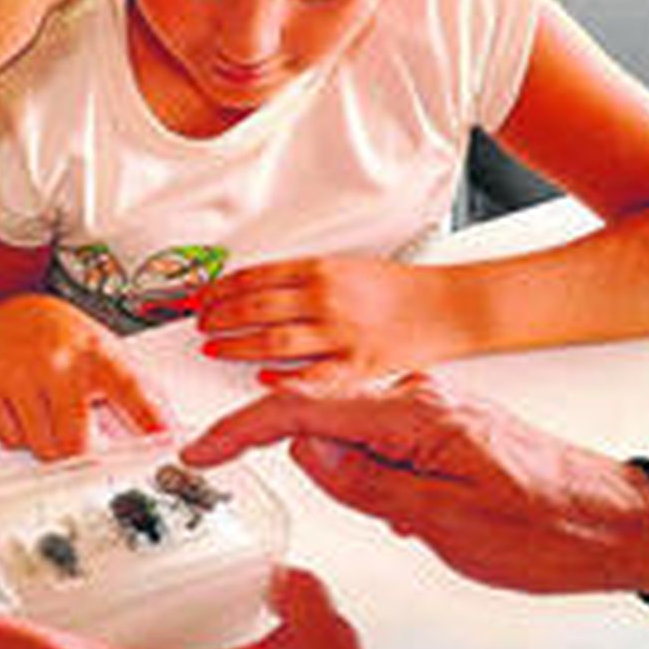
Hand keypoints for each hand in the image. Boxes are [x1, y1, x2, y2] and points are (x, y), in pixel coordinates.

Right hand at [0, 295, 167, 460]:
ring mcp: (22, 375)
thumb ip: (141, 392)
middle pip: (76, 442)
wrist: (20, 314)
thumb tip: (170, 431)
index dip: (149, 417)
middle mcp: (59, 363)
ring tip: (54, 414)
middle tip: (84, 438)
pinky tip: (29, 410)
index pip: (129, 389)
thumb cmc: (70, 339)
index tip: (165, 438)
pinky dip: (22, 436)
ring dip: (52, 444)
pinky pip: (11, 440)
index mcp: (97, 354)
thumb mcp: (112, 353)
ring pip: (43, 449)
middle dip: (84, 452)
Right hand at [183, 373, 648, 594]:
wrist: (622, 523)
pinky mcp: (443, 424)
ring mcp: (431, 406)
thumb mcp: (443, 522)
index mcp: (413, 412)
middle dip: (288, 447)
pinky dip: (369, 467)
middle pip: (320, 411)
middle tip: (276, 482)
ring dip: (341, 467)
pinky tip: (403, 507)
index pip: (302, 408)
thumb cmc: (548, 527)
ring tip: (399, 517)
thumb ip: (365, 481)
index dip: (241, 429)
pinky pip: (381, 436)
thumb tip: (303, 448)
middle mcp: (418, 396)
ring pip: (352, 427)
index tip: (201, 450)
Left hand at [196, 257, 469, 385]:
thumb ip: (301, 281)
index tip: (202, 298)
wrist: (446, 306)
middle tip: (202, 325)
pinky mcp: (356, 364)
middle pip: (254, 308)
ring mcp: (339, 332)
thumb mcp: (344, 268)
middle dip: (219, 318)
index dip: (219, 289)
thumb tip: (256, 290)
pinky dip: (283, 379)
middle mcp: (325, 299)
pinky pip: (311, 376)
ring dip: (235, 345)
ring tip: (216, 349)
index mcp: (319, 271)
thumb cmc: (397, 289)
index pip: (253, 278)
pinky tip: (263, 380)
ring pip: (272, 340)